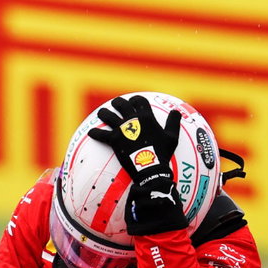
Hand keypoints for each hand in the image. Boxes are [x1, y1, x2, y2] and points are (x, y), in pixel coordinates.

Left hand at [88, 95, 186, 234]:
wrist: (150, 168)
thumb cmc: (162, 154)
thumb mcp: (172, 137)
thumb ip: (173, 122)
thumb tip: (176, 111)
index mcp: (147, 117)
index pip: (139, 102)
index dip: (135, 100)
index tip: (133, 101)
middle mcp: (133, 120)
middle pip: (122, 105)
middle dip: (118, 103)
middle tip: (115, 104)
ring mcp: (122, 129)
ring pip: (108, 116)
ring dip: (104, 113)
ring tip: (101, 113)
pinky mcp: (113, 140)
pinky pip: (101, 134)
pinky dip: (95, 133)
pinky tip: (90, 133)